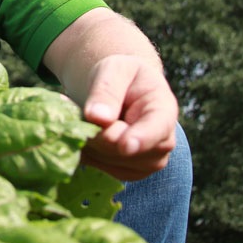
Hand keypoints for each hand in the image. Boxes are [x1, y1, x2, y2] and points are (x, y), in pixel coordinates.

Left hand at [79, 54, 177, 180]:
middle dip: (95, 130)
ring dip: (86, 138)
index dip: (141, 139)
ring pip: (105, 158)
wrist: (120, 91)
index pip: (157, 129)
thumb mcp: (114, 70)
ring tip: (83, 114)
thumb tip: (98, 117)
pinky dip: (83, 148)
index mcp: (164, 110)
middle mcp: (162, 142)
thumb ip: (106, 91)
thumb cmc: (121, 76)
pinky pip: (95, 165)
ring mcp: (146, 162)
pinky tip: (83, 130)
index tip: (124, 145)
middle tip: (78, 106)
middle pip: (121, 148)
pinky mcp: (125, 171)